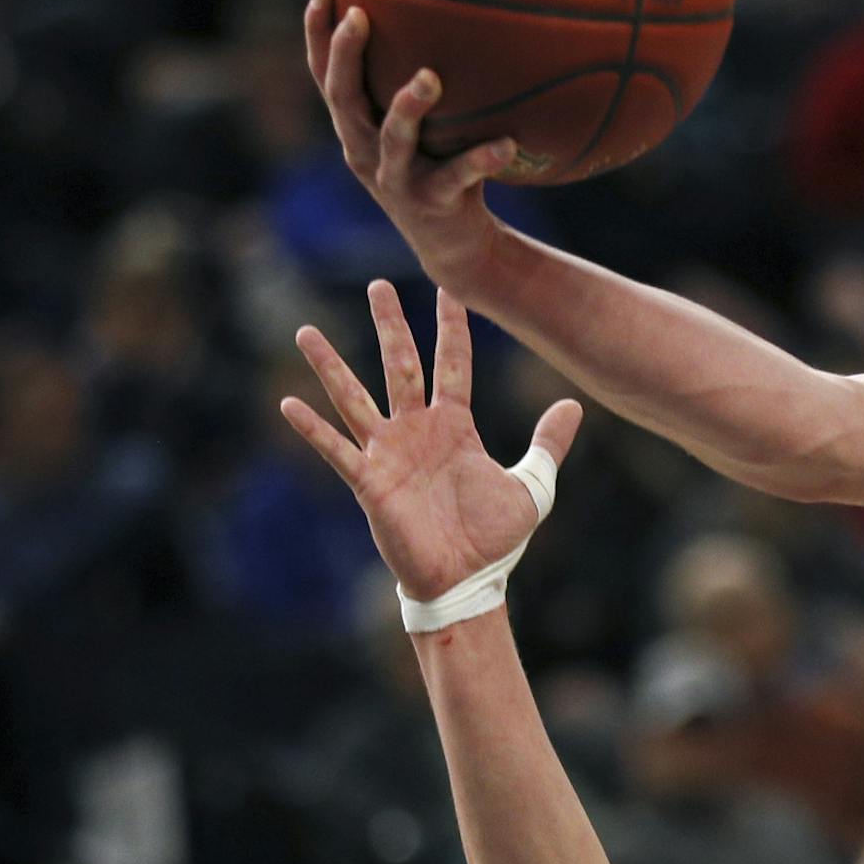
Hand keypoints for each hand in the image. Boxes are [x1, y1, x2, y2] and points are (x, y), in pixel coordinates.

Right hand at [279, 280, 580, 601]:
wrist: (467, 579)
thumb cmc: (493, 536)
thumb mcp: (532, 486)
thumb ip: (548, 445)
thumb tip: (574, 405)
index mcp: (455, 426)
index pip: (452, 364)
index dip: (452, 327)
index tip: (450, 288)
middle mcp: (418, 431)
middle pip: (401, 365)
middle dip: (391, 326)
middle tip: (378, 284)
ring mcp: (389, 453)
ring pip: (356, 398)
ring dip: (331, 366)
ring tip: (305, 332)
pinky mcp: (370, 482)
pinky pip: (336, 449)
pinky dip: (313, 428)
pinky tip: (289, 404)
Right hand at [306, 0, 517, 293]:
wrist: (455, 246)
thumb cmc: (442, 169)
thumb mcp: (425, 127)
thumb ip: (420, 83)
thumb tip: (452, 15)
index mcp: (355, 128)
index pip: (324, 74)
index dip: (316, 33)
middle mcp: (364, 151)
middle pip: (342, 98)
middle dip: (345, 55)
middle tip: (359, 15)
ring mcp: (396, 179)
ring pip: (392, 138)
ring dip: (407, 106)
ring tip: (430, 77)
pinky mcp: (432, 203)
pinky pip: (459, 176)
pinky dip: (482, 159)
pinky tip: (508, 143)